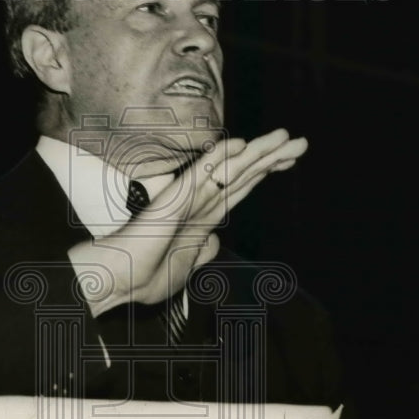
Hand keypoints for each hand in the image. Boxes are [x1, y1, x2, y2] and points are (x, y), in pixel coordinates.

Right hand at [68, 128, 307, 315]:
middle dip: (272, 157)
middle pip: (243, 174)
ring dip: (257, 153)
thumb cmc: (145, 275)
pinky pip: (200, 176)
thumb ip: (201, 251)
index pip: (240, 187)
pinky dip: (219, 158)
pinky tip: (238, 144)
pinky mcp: (173, 203)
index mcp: (202, 216)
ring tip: (285, 137)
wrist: (118, 281)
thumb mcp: (185, 267)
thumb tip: (215, 241)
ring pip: (229, 170)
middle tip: (300, 142)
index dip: (264, 172)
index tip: (288, 161)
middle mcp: (198, 202)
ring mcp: (187, 199)